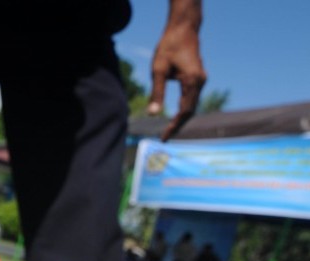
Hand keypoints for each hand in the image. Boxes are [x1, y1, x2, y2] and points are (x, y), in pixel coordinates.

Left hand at [148, 0, 206, 140]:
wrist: (183, 29)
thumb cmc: (168, 47)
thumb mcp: (158, 70)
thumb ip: (156, 93)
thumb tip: (152, 114)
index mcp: (192, 82)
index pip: (184, 111)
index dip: (174, 126)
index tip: (164, 137)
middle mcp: (200, 82)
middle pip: (190, 111)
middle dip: (178, 125)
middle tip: (165, 138)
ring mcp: (201, 79)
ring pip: (192, 105)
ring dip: (181, 118)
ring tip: (169, 130)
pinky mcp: (198, 77)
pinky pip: (192, 98)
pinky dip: (184, 109)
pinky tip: (175, 116)